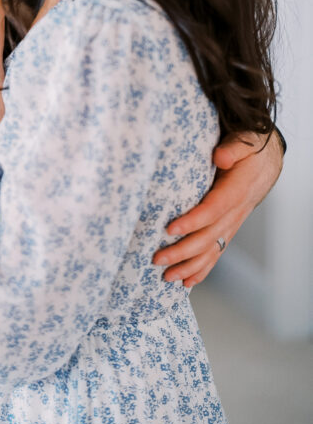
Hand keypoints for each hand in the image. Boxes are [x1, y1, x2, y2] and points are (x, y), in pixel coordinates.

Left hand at [152, 130, 282, 285]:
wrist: (266, 160)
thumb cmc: (250, 149)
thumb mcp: (245, 141)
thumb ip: (233, 149)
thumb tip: (220, 157)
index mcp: (237, 190)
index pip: (213, 210)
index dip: (192, 222)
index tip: (169, 229)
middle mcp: (236, 211)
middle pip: (209, 237)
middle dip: (182, 251)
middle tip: (157, 258)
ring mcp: (233, 223)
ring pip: (212, 251)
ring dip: (189, 266)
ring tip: (166, 277)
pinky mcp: (229, 228)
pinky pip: (217, 253)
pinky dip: (203, 269)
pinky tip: (187, 282)